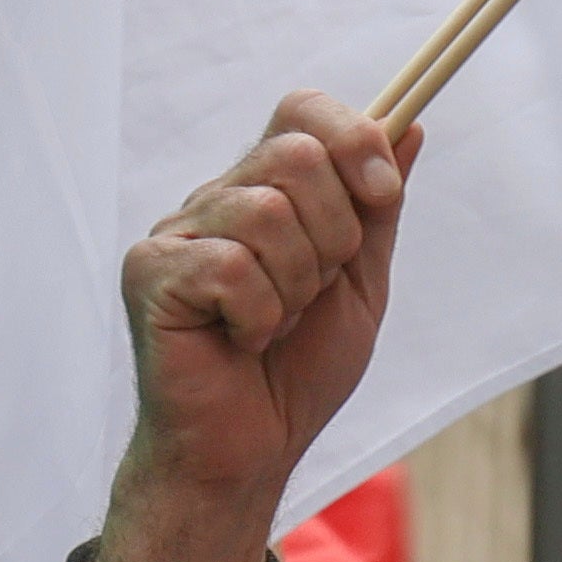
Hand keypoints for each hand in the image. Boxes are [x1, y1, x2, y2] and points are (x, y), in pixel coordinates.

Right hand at [95, 91, 410, 561]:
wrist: (253, 451)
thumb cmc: (298, 372)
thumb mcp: (360, 282)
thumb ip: (378, 207)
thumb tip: (412, 125)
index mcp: (264, 191)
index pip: (302, 110)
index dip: (354, 138)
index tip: (383, 193)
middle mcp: (214, 199)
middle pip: (296, 153)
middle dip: (334, 235)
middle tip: (313, 293)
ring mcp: (175, 233)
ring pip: (268, 212)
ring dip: (296, 286)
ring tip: (274, 325)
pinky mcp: (150, 272)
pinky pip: (233, 266)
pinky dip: (260, 315)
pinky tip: (242, 342)